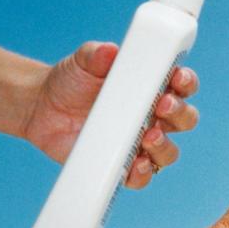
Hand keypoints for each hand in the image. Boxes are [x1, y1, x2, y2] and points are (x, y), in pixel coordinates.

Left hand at [21, 41, 199, 187]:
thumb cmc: (71, 80)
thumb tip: (108, 51)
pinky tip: (134, 165)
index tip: (178, 78)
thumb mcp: (82, 61)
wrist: (42, 107)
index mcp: (153, 88)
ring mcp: (139, 142)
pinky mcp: (122, 164)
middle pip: (185, 119)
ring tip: (148, 138)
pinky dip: (142, 174)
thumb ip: (96, 54)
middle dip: (180, 113)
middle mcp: (154, 116)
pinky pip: (142, 177)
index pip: (183, 85)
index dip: (187, 82)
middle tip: (162, 105)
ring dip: (165, 146)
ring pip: (169, 151)